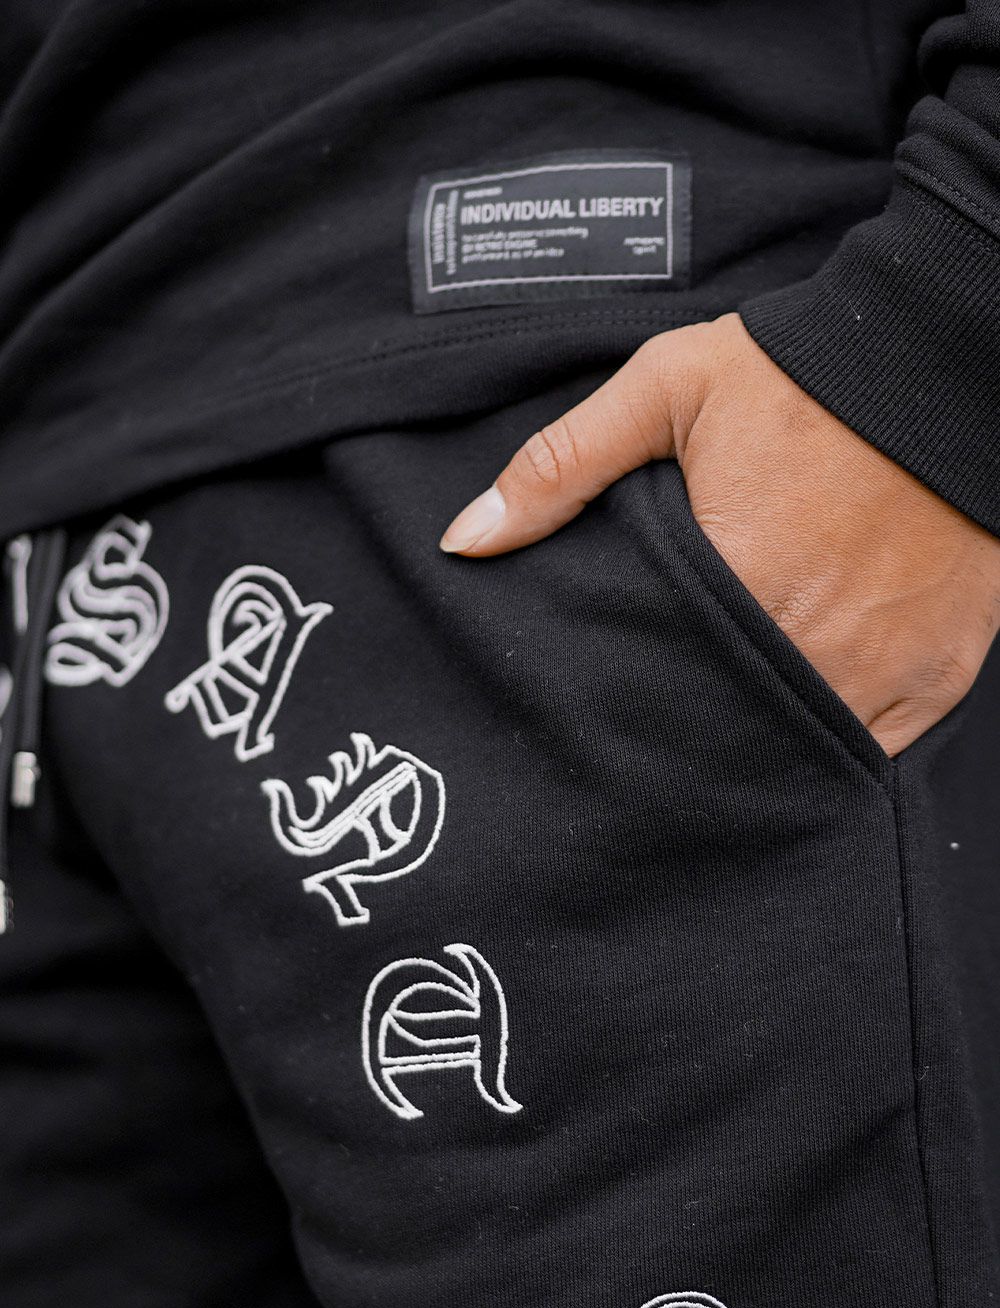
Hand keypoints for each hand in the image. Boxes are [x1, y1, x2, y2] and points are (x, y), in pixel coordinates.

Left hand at [439, 312, 999, 755]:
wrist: (945, 359)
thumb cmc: (800, 376)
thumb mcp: (664, 392)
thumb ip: (559, 467)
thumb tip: (465, 541)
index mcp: (733, 588)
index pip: (651, 687)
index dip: (624, 696)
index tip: (609, 692)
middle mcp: (809, 651)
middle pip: (719, 731)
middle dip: (685, 726)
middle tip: (662, 704)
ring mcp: (882, 675)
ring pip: (793, 750)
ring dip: (755, 738)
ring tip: (726, 708)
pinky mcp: (937, 679)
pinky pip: (871, 746)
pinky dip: (832, 733)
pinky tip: (800, 705)